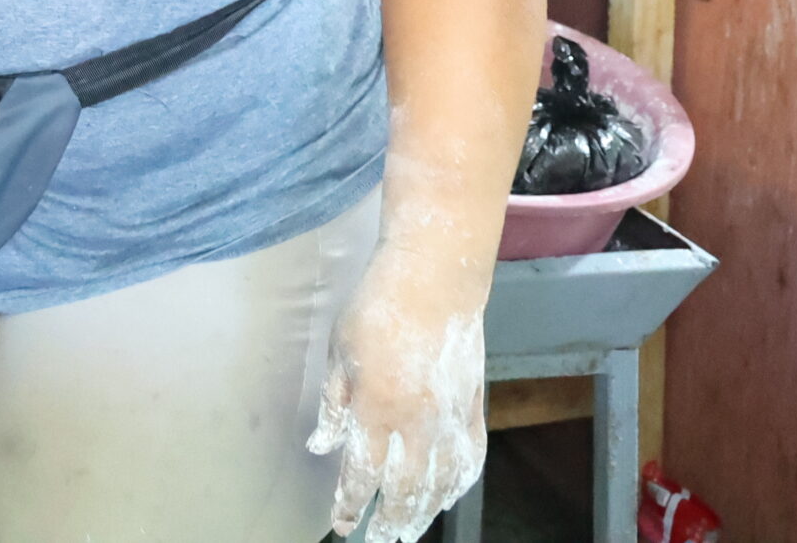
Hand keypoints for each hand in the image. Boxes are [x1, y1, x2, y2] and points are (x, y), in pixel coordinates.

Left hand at [307, 244, 489, 542]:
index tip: (341, 524)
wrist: (433, 279)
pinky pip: (471, 459)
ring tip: (410, 528)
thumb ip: (333, 406)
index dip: (350, 505)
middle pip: (405, 490)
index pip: (362, 474)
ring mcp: (451, 417)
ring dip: (425, 512)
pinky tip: (448, 495)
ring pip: (442, 483)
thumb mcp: (338, 354)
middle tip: (380, 539)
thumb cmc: (377, 308)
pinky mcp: (475, 406)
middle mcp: (417, 422)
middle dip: (390, 521)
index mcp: (376, 409)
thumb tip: (321, 446)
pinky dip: (459, 484)